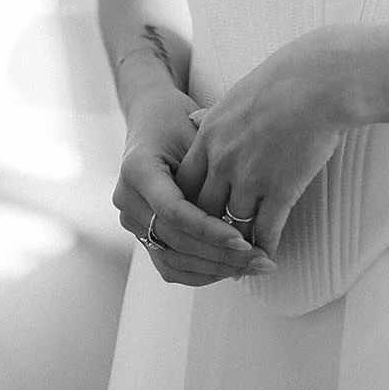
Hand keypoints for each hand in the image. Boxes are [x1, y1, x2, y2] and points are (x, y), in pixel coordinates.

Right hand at [112, 91, 275, 286]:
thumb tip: (250, 204)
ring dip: (215, 268)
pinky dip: (201, 270)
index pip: (174, 212)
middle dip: (220, 255)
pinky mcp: (143, 232)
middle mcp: (128, 200)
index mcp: (137, 170)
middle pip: (175, 241)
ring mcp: (132, 220)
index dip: (209, 230)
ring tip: (254, 266)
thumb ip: (212, 167)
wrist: (151, 119)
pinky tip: (232, 268)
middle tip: (260, 260)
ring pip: (173, 259)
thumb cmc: (178, 120)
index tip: (243, 240)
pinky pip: (170, 263)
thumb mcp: (196, 132)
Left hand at [174, 30, 345, 260]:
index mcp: (208, 136)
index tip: (196, 216)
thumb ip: (210, 116)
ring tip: (241, 258)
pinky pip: (266, 230)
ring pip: (232, 227)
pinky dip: (266, 247)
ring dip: (237, 245)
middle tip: (214, 247)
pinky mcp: (281, 188)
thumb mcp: (232, 95)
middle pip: (202, 211)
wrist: (318, 81)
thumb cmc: (281, 81)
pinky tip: (268, 254)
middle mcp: (223, 160)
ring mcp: (251, 177)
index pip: (184, 185)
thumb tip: (192, 120)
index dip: (188, 204)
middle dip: (207, 232)